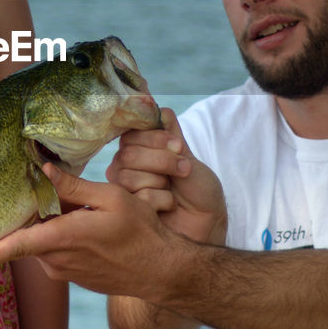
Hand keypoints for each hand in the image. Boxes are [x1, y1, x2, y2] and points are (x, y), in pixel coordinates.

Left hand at [0, 165, 178, 299]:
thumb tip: (45, 172)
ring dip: (51, 223)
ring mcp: (62, 271)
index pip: (15, 247)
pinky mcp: (70, 276)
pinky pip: (53, 251)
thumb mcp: (111, 199)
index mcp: (63, 238)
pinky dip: (59, 235)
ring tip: (84, 208)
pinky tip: (87, 224)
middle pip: (28, 232)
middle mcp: (56, 260)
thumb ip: (75, 187)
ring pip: (40, 241)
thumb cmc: (141, 232)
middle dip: (34, 212)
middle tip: (53, 189)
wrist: (161, 272)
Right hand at [105, 108, 225, 244]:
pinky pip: (136, 197)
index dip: (156, 139)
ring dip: (161, 183)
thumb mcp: (188, 154)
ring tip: (173, 192)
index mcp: (138, 148)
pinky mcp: (124, 210)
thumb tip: (156, 107)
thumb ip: (170, 132)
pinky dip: (161, 201)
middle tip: (183, 170)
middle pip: (128, 154)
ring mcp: (121, 189)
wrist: (206, 221)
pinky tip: (167, 208)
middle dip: (162, 162)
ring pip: (128, 176)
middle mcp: (124, 165)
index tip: (179, 146)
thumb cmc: (198, 188)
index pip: (132, 132)